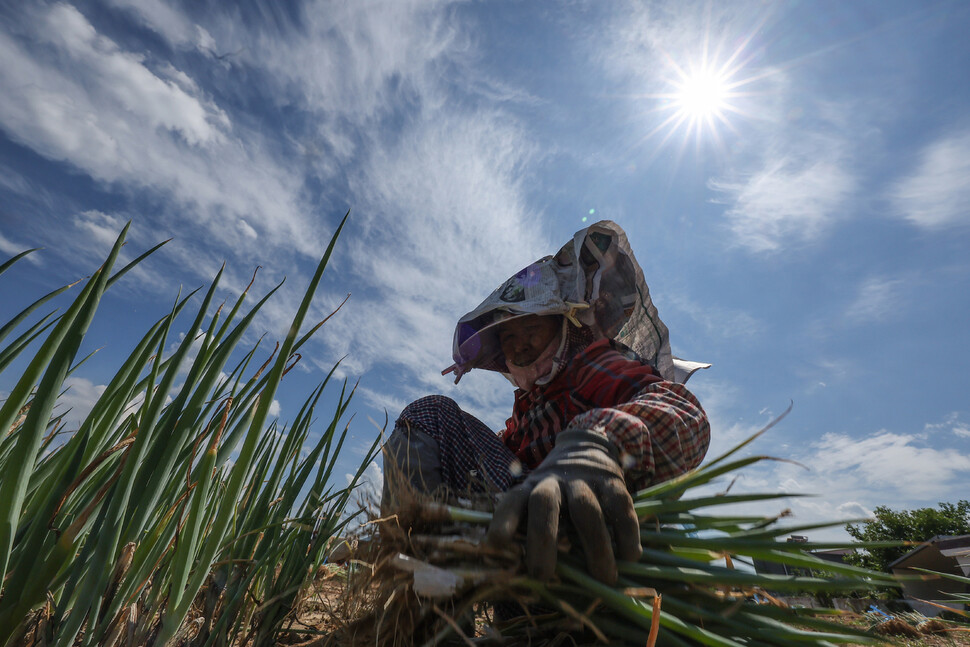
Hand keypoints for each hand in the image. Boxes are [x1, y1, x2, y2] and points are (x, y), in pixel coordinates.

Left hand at [485, 429, 641, 584]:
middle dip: (542, 539)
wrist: (588, 445)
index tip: (494, 543)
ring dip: (596, 546)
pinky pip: (620, 507)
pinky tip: (631, 557)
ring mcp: (584, 479)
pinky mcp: (612, 481)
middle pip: (544, 503)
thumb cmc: (558, 489)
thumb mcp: (538, 497)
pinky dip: (626, 533)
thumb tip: (526, 574)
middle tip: (542, 575)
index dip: (503, 520)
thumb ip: (533, 526)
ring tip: (604, 578)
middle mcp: (553, 481)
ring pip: (586, 510)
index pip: (512, 501)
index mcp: (529, 487)